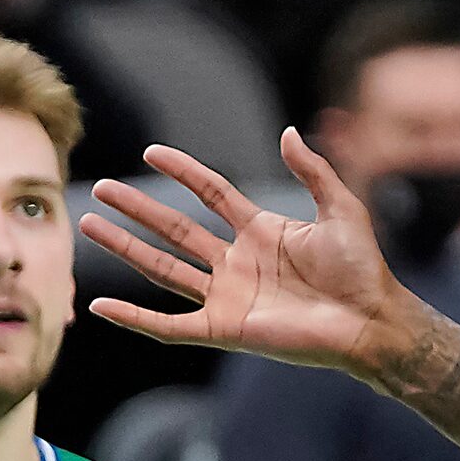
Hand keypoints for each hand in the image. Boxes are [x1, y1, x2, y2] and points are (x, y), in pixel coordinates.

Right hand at [82, 129, 406, 376]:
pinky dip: (134, 318)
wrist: (370, 318)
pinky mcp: (223, 329)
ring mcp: (227, 295)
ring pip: (162, 269)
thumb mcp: (340, 208)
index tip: (152, 152)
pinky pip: (168, 325)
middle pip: (175, 229)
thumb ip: (313, 171)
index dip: (183, 172)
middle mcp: (237, 262)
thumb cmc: (362, 267)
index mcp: (262, 231)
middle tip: (100, 188)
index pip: (211, 194)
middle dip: (138, 209)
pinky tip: (100, 306)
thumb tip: (288, 131)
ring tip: (89, 224)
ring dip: (125, 248)